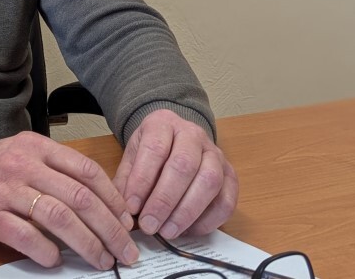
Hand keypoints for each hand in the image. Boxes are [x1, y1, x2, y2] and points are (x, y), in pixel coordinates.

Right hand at [0, 132, 138, 270]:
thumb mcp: (21, 157)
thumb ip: (54, 172)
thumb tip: (101, 205)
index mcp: (35, 147)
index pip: (86, 170)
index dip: (113, 198)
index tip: (127, 222)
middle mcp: (22, 164)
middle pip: (79, 197)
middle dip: (109, 228)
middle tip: (125, 250)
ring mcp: (4, 189)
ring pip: (58, 217)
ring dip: (87, 243)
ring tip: (102, 261)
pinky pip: (26, 236)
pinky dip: (47, 251)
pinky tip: (57, 261)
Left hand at [113, 109, 237, 240]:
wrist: (175, 137)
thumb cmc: (150, 150)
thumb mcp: (131, 156)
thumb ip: (126, 180)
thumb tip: (124, 210)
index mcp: (163, 123)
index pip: (154, 149)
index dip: (142, 181)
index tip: (132, 207)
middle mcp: (193, 134)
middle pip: (184, 165)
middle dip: (165, 200)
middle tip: (150, 225)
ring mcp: (216, 153)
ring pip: (209, 181)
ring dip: (187, 212)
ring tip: (167, 231)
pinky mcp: (230, 175)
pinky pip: (226, 200)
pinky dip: (208, 220)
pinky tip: (188, 231)